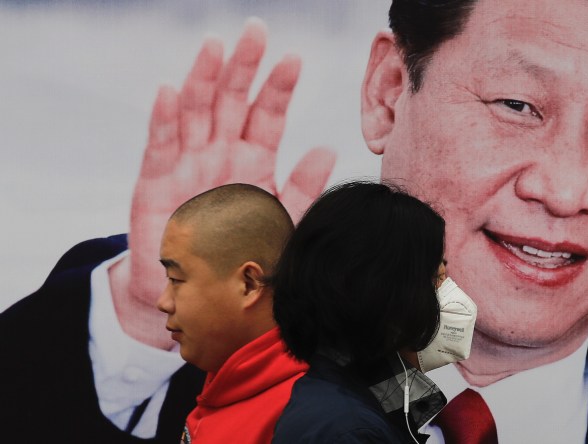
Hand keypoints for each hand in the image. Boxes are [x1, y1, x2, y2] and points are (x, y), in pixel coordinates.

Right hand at [110, 19, 335, 348]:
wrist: (198, 296)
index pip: (268, 115)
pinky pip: (160, 146)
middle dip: (243, 67)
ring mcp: (187, 164)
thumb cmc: (241, 256)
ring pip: (195, 112)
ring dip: (203, 79)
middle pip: (232, 101)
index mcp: (253, 161)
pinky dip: (165, 119)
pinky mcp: (154, 184)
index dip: (278, 87)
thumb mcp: (279, 222)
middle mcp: (220, 154)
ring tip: (214, 47)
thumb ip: (301, 188)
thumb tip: (327, 149)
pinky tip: (170, 91)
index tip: (294, 59)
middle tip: (255, 31)